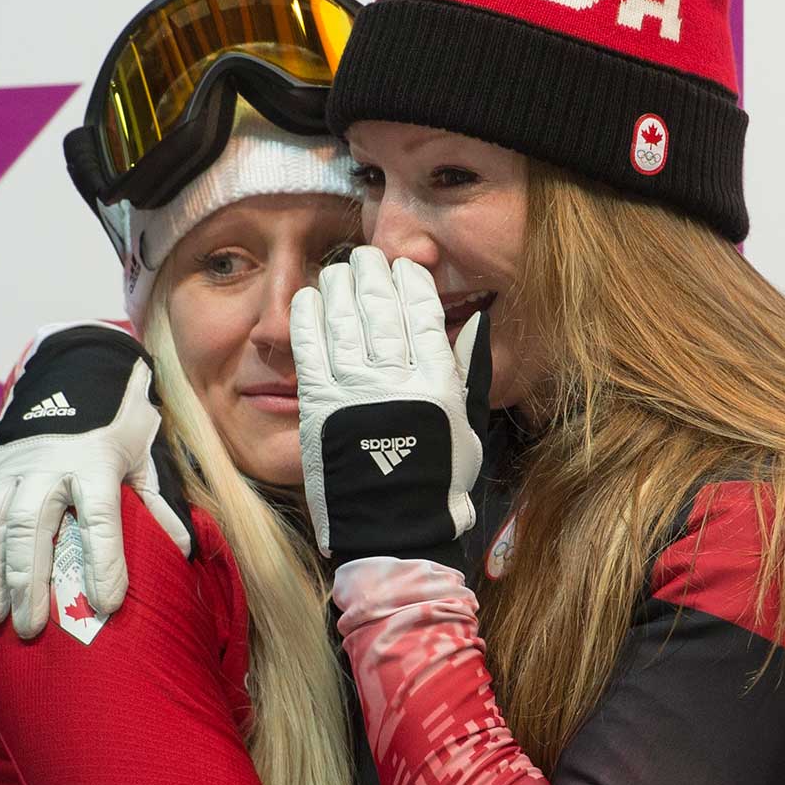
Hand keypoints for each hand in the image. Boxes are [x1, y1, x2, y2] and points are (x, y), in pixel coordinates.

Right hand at [0, 324, 192, 637]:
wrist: (68, 368)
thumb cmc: (114, 422)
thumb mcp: (144, 452)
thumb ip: (158, 499)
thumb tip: (184, 549)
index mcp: (95, 461)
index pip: (102, 517)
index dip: (105, 561)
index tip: (108, 604)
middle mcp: (47, 463)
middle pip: (32, 527)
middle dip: (27, 581)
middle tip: (29, 628)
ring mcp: (10, 464)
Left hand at [290, 247, 489, 561]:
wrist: (391, 527)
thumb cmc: (435, 480)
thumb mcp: (469, 425)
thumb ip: (472, 372)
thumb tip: (477, 323)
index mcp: (436, 382)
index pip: (422, 312)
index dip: (410, 282)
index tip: (404, 268)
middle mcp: (395, 379)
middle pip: (380, 307)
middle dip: (372, 273)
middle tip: (366, 258)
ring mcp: (353, 389)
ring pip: (343, 318)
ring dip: (339, 286)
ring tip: (338, 272)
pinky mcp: (318, 403)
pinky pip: (309, 346)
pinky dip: (307, 316)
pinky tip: (309, 298)